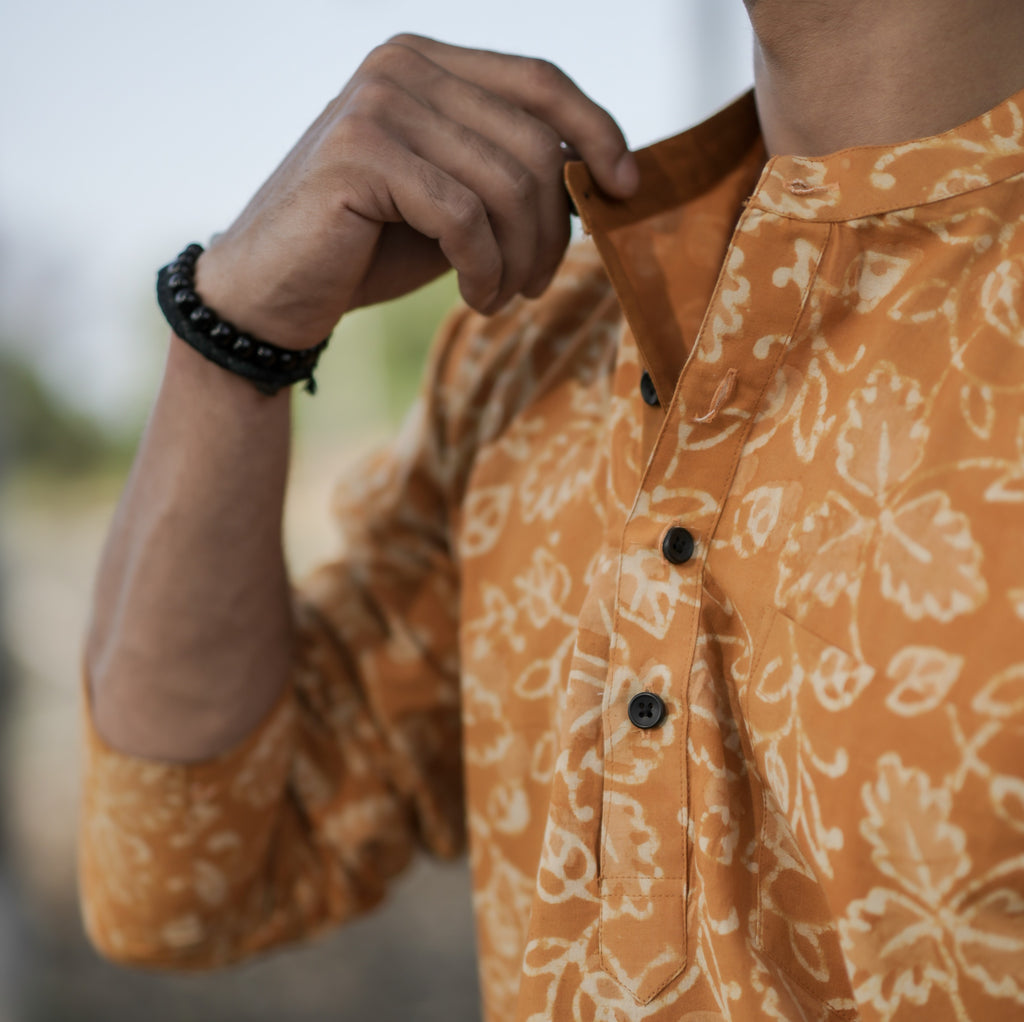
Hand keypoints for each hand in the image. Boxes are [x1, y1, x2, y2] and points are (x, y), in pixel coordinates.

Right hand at [194, 34, 638, 347]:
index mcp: (429, 64)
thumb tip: (595, 171)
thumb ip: (508, 174)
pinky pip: (465, 217)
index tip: (625, 187)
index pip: (540, 79)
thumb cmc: (366, 248)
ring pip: (506, 184)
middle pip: (533, 141)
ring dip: (521, 258)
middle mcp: (404, 67)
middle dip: (553, 227)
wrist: (272, 290)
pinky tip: (477, 295)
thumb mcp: (453, 202)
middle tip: (537, 282)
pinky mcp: (360, 154)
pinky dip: (486, 268)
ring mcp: (378, 103)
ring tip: (503, 295)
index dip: (597, 129)